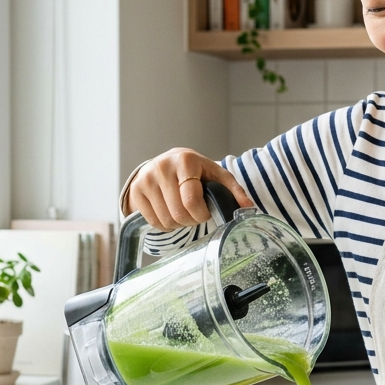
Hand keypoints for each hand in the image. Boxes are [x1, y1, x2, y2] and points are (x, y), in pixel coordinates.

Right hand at [126, 148, 253, 229]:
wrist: (166, 163)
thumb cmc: (196, 171)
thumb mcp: (216, 176)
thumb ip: (233, 191)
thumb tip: (249, 208)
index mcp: (185, 161)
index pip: (191, 200)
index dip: (201, 214)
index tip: (205, 211)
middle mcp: (162, 167)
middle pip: (179, 214)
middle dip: (191, 220)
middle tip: (195, 213)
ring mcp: (146, 179)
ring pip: (166, 221)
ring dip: (179, 224)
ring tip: (183, 211)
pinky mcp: (136, 191)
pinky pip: (153, 222)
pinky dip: (165, 224)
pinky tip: (170, 212)